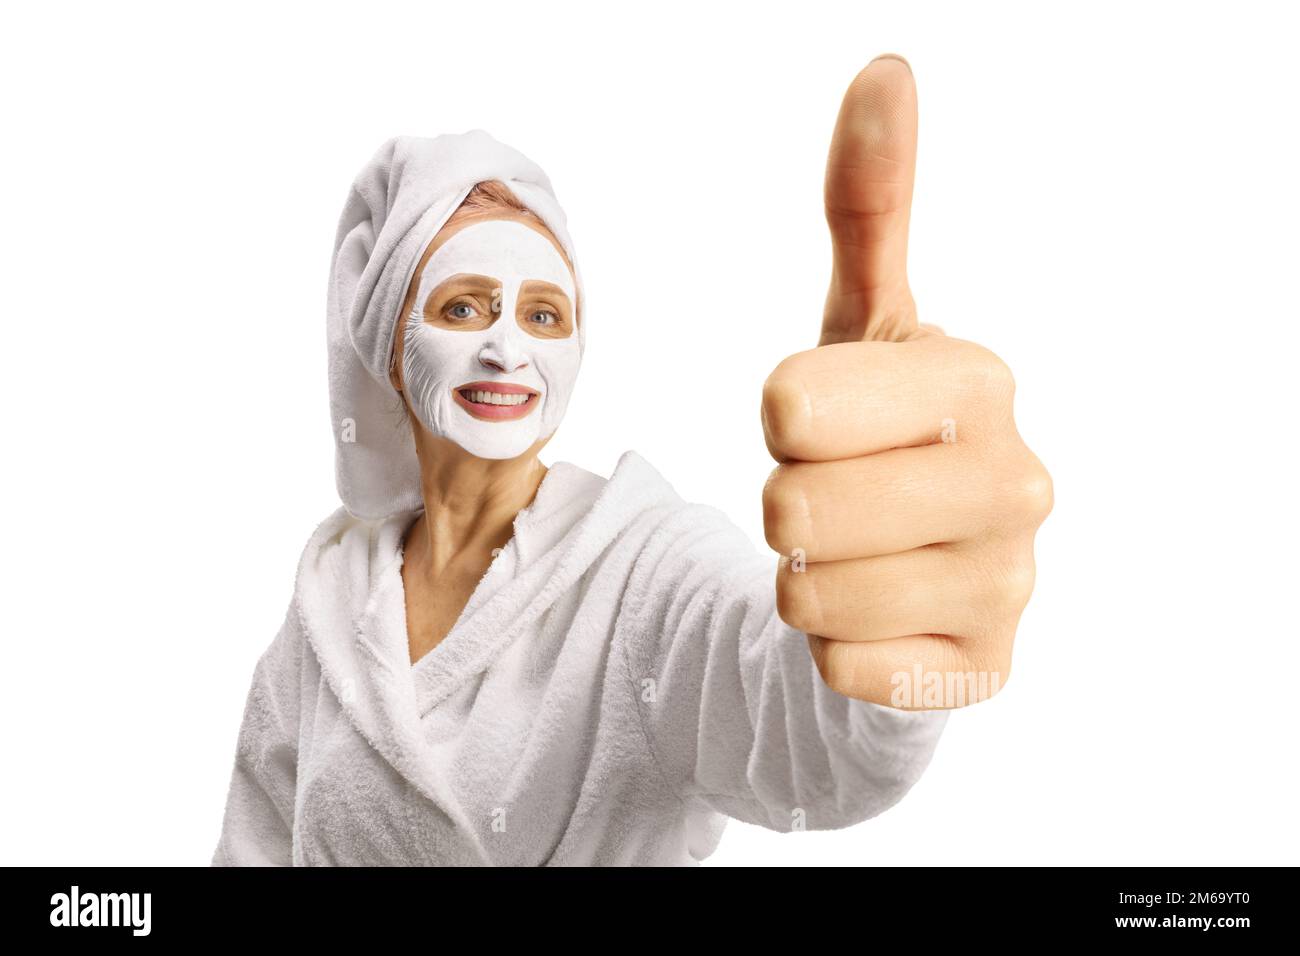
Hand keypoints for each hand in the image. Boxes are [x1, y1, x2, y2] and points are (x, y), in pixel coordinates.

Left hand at [761, 54, 1052, 709]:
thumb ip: (866, 206)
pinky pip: (835, 670)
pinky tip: (879, 618)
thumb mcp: (862, 325)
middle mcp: (1019, 481)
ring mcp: (1011, 588)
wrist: (906, 569)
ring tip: (856, 557)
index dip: (780, 421)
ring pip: (807, 596)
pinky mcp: (980, 673)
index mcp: (980, 379)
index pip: (788, 405)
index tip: (824, 424)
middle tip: (835, 500)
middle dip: (785, 505)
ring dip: (804, 578)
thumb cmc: (874, 437)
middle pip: (792, 506)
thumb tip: (884, 69)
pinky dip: (830, 649)